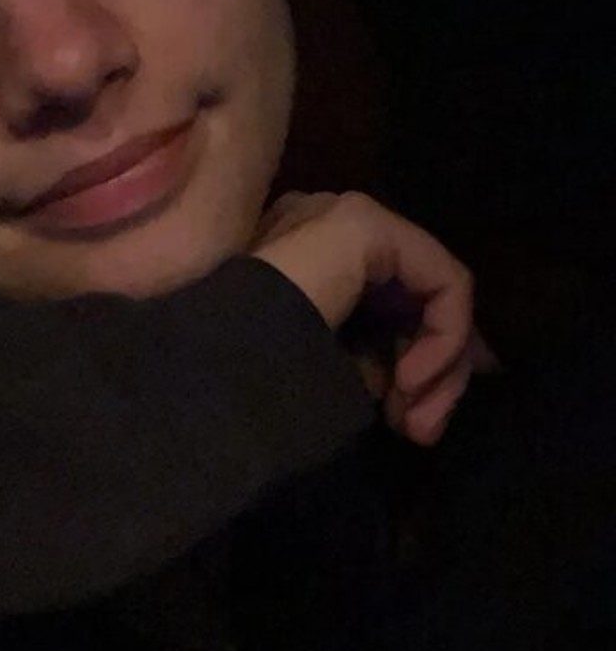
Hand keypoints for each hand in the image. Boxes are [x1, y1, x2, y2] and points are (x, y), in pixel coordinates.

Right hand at [253, 190, 484, 445]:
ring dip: (441, 364)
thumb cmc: (248, 383)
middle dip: (435, 372)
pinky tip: (411, 381)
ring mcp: (340, 218)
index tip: (412, 426)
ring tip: (414, 421)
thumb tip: (417, 379)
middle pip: (413, 296)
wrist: (208, 368)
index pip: (385, 304)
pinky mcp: (364, 225)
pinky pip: (440, 280)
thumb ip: (370, 363)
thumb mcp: (322, 371)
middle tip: (420, 432)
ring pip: (433, 290)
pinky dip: (443, 335)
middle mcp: (321, 228)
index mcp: (302, 262)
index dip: (417, 362)